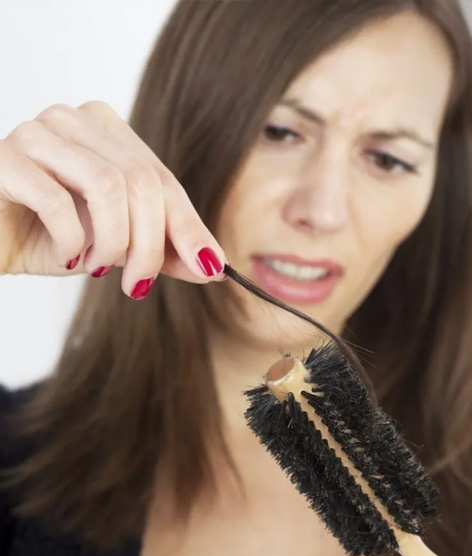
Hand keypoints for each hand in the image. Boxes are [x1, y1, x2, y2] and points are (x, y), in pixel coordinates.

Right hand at [0, 101, 225, 297]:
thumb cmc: (41, 236)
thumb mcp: (113, 244)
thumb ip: (162, 248)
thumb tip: (215, 267)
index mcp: (104, 130)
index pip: (162, 178)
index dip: (189, 226)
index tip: (212, 267)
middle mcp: (72, 121)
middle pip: (142, 180)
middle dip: (151, 242)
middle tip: (138, 283)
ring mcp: (35, 133)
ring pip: (109, 185)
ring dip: (115, 241)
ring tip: (100, 269)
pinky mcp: (3, 159)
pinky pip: (57, 200)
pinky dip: (73, 240)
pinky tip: (69, 259)